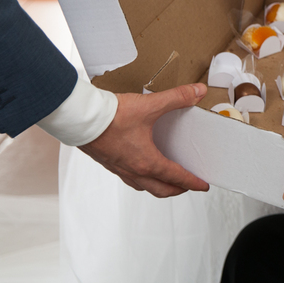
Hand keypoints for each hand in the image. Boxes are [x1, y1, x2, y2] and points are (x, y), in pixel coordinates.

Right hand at [79, 82, 209, 196]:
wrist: (81, 119)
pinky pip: (129, 178)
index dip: (192, 182)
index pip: (176, 177)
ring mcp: (120, 169)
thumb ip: (177, 98)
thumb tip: (198, 92)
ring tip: (167, 180)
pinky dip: (141, 179)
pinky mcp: (109, 163)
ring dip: (159, 186)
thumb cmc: (111, 116)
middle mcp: (133, 170)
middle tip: (189, 186)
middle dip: (177, 189)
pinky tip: (141, 167)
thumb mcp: (150, 105)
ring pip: (144, 186)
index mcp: (146, 162)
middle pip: (161, 189)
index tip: (203, 186)